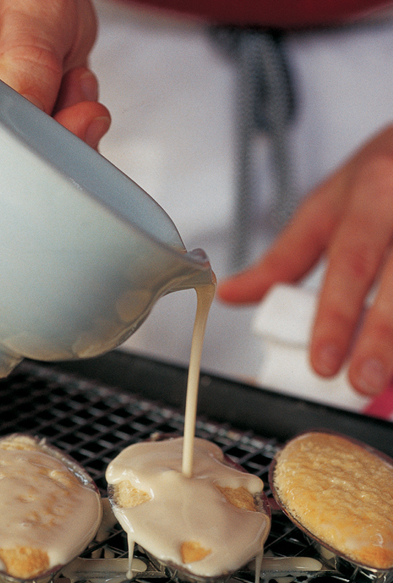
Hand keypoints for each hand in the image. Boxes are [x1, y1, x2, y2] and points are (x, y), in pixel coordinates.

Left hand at [218, 123, 392, 396]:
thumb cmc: (378, 177)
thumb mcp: (326, 208)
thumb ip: (283, 258)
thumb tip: (230, 293)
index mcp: (367, 197)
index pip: (348, 263)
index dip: (334, 316)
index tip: (323, 363)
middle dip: (379, 336)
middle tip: (361, 381)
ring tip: (390, 379)